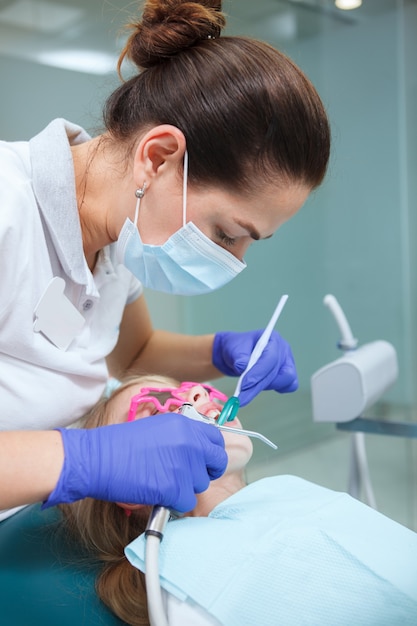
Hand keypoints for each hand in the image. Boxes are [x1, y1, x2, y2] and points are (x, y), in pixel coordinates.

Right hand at [42, 413, 226, 512]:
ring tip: (160, 481)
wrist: (98, 459)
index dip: (211, 452)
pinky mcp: (174, 488)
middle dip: (205, 472)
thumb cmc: (120, 445)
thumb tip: (196, 450)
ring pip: (200, 485)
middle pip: (217, 463)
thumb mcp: (157, 427)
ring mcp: (184, 465)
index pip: (217, 439)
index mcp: (185, 425)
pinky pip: (186, 502)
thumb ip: (180, 436)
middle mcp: (190, 442)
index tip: (203, 460)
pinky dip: (173, 502)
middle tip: (186, 477)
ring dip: (184, 487)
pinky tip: (157, 493)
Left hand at [212, 329, 297, 405]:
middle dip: (257, 387)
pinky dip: (273, 389)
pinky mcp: (286, 375)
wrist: (237, 355)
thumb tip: (243, 367)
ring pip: (283, 381)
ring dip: (263, 388)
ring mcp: (287, 363)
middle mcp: (283, 350)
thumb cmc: (237, 349)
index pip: (270, 358)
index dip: (259, 373)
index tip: (244, 385)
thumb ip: (239, 358)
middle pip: (276, 372)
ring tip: (246, 390)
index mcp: (272, 339)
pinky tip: (257, 388)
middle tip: (241, 399)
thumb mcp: (233, 349)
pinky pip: (287, 386)